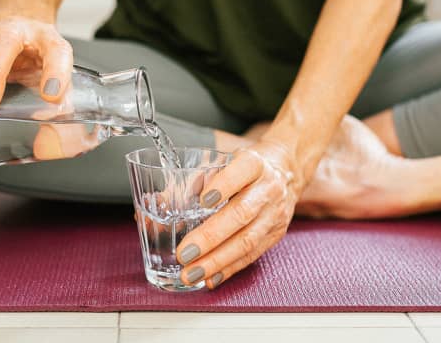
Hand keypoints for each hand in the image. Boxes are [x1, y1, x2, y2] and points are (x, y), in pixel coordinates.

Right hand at [0, 16, 72, 112]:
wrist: (25, 28)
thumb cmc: (41, 56)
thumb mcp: (59, 74)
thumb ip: (61, 95)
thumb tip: (54, 122)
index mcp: (48, 40)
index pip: (56, 52)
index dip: (55, 74)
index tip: (51, 96)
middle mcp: (16, 30)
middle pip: (4, 42)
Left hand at [176, 139, 300, 288]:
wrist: (284, 172)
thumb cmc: (242, 168)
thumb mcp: (220, 163)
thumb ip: (190, 182)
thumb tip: (156, 201)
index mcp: (254, 163)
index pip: (242, 171)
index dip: (224, 185)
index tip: (203, 200)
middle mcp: (268, 188)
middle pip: (241, 214)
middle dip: (211, 237)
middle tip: (184, 253)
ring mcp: (275, 213)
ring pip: (248, 240)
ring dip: (217, 261)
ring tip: (192, 273)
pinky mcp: (276, 233)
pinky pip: (252, 255)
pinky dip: (229, 268)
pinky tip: (211, 278)